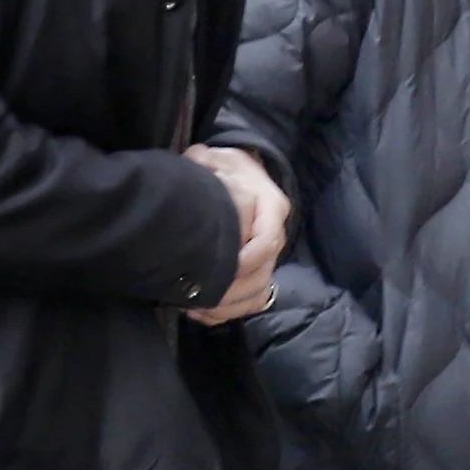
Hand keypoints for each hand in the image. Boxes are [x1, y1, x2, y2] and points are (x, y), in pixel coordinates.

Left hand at [184, 146, 289, 325]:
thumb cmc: (228, 167)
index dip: (245, 261)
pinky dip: (232, 311)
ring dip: (227, 307)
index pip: (267, 242)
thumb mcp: (216, 157)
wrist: (241, 175)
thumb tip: (196, 163)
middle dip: (230, 293)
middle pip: (262, 275)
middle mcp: (275, 235)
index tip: (218, 269)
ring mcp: (269, 257)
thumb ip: (205, 162)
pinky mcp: (259, 271)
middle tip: (197, 298)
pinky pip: (254, 300)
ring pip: (259, 293)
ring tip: (194, 308)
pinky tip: (203, 312)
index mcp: (271, 209)